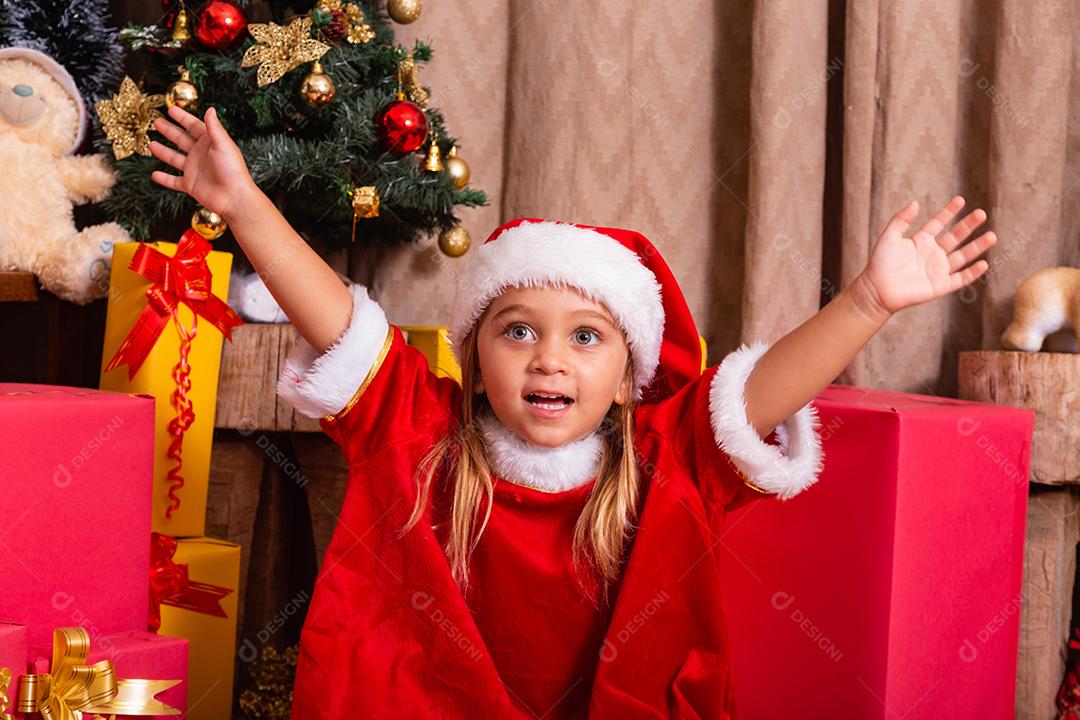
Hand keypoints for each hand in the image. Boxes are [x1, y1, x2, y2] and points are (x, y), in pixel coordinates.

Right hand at [149, 105, 255, 222]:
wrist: (234, 197)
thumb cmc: (233, 170)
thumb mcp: (223, 145)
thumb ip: (214, 127)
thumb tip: (210, 109)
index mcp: (209, 143)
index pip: (194, 126)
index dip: (182, 117)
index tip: (171, 109)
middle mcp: (201, 155)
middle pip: (181, 139)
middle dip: (169, 131)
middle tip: (156, 122)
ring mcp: (195, 170)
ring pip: (174, 158)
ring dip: (163, 152)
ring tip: (150, 144)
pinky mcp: (190, 185)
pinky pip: (173, 181)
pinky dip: (164, 179)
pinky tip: (154, 175)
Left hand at [856, 196, 997, 316]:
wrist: (877, 290)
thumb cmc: (880, 263)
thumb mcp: (889, 237)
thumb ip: (901, 220)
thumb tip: (915, 202)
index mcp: (921, 240)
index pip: (938, 223)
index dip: (949, 212)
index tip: (960, 200)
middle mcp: (932, 253)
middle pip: (955, 237)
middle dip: (968, 225)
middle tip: (981, 213)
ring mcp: (938, 269)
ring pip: (963, 256)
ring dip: (977, 246)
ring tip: (992, 236)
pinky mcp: (940, 286)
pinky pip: (960, 279)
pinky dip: (972, 273)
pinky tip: (984, 263)